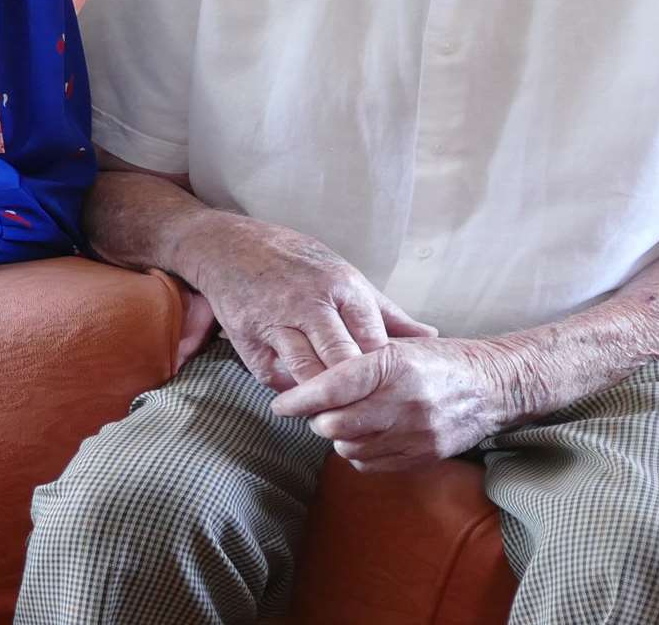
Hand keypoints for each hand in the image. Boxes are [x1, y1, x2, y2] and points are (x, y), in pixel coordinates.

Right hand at [178, 215, 434, 391]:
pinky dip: (288, 388)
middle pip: (343, 362)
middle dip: (356, 389)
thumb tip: (430, 337)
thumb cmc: (296, 262)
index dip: (383, 370)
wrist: (228, 247)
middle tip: (368, 410)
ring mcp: (274, 321)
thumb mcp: (344, 275)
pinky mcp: (246, 338)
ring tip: (337, 411)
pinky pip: (273, 377)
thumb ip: (386, 312)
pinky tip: (301, 392)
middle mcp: (308, 303)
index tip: (389, 386)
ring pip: (308, 374)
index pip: (373, 342)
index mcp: (341, 286)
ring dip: (323, 396)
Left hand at [270, 337, 520, 471]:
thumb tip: (306, 373)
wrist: (493, 387)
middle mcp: (404, 401)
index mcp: (393, 365)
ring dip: (337, 436)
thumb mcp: (398, 345)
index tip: (280, 404)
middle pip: (334, 424)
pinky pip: (370, 464)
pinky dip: (358, 452)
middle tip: (315, 410)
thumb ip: (356, 359)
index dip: (300, 398)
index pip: (333, 386)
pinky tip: (367, 434)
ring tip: (345, 419)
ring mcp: (415, 434)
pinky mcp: (423, 457)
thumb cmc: (438, 360)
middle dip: (316, 419)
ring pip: (349, 447)